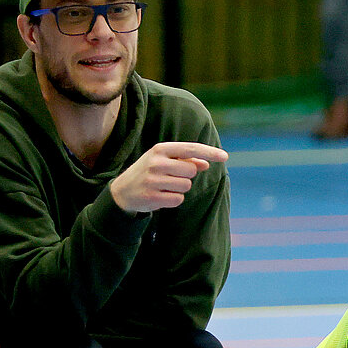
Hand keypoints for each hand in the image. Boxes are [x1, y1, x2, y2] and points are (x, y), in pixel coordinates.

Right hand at [110, 142, 228, 212]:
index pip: (190, 148)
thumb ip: (186, 160)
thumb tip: (206, 164)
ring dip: (180, 189)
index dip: (209, 152)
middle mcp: (156, 162)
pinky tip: (160, 196)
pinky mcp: (152, 196)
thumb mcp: (164, 161)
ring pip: (186, 186)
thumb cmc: (149, 172)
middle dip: (187, 176)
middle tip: (171, 177)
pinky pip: (178, 199)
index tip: (225, 156)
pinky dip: (174, 200)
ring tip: (164, 187)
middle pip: (191, 170)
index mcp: (160, 149)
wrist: (122, 191)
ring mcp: (153, 180)